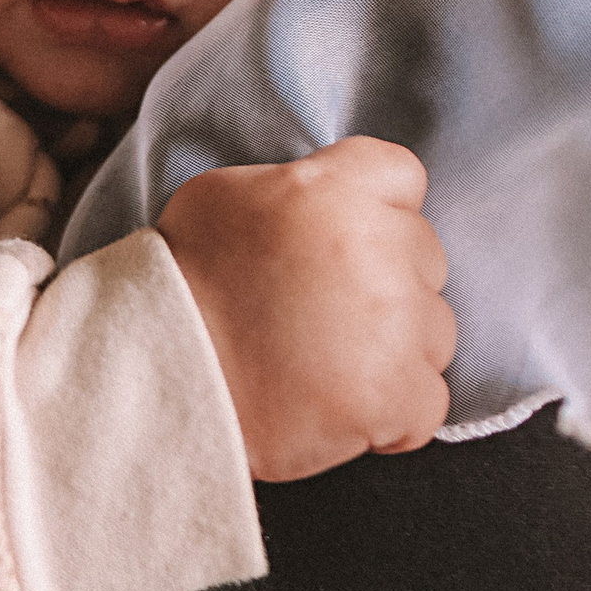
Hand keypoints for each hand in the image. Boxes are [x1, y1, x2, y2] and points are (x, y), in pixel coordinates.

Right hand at [156, 136, 454, 481]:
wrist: (155, 375)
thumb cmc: (182, 285)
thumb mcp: (223, 195)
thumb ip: (296, 185)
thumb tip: (335, 197)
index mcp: (332, 187)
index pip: (402, 176)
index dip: (376, 211)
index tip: (340, 245)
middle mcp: (375, 245)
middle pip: (425, 257)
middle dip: (387, 284)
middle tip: (321, 314)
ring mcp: (392, 324)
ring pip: (435, 332)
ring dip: (394, 350)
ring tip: (324, 365)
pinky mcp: (392, 395)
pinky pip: (428, 403)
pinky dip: (394, 413)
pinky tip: (339, 407)